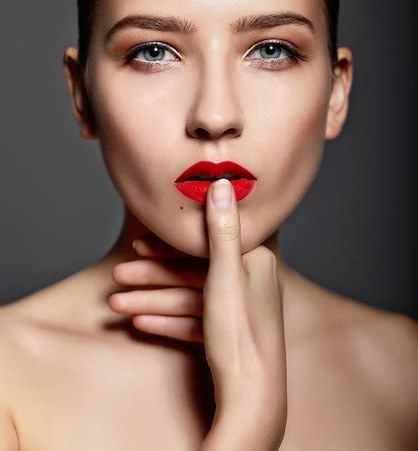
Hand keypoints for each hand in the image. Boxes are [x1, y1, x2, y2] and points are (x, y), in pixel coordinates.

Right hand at [108, 180, 286, 447]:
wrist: (252, 396)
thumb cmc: (240, 333)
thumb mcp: (225, 274)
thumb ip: (221, 229)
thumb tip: (220, 182)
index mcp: (255, 260)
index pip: (205, 241)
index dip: (170, 242)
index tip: (140, 242)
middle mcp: (250, 281)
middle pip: (192, 272)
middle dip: (153, 277)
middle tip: (119, 277)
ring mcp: (239, 309)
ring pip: (189, 298)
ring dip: (153, 301)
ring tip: (117, 306)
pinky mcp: (231, 332)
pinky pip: (195, 321)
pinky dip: (170, 322)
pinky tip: (141, 325)